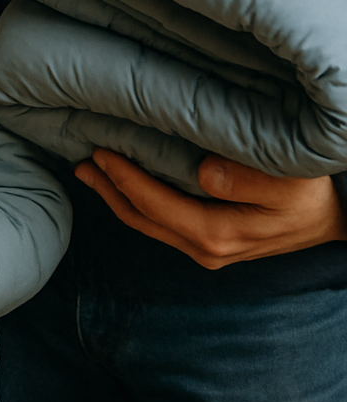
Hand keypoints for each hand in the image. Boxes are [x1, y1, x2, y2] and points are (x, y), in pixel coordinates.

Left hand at [75, 148, 346, 268]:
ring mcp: (206, 250)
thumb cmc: (309, 198)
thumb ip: (245, 180)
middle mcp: (205, 249)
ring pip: (148, 225)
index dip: (125, 178)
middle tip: (80, 161)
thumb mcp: (287, 184)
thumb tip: (203, 173)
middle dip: (109, 190)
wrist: (332, 224)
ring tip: (91, 171)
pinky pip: (162, 224)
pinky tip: (126, 185)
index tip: (101, 151)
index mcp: (217, 234)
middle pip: (142, 219)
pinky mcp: (210, 243)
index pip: (156, 205)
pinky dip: (138, 204)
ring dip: (118, 198)